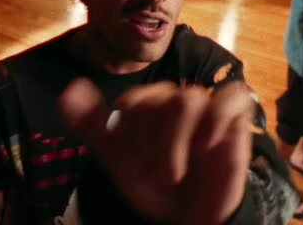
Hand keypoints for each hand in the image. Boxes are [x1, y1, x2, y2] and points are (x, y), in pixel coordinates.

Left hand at [58, 79, 254, 224]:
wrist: (188, 215)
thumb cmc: (154, 186)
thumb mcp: (117, 159)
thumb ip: (92, 125)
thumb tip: (70, 90)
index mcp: (147, 107)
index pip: (134, 102)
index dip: (132, 135)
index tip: (135, 166)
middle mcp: (174, 102)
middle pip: (160, 100)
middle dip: (155, 143)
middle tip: (158, 174)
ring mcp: (205, 107)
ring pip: (189, 99)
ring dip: (178, 139)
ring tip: (178, 171)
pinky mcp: (233, 118)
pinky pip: (232, 98)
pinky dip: (218, 118)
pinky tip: (207, 145)